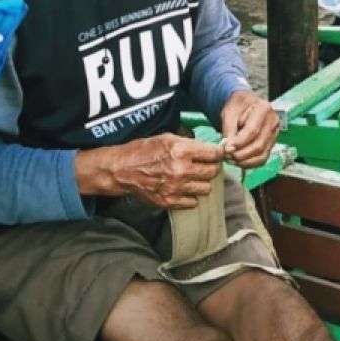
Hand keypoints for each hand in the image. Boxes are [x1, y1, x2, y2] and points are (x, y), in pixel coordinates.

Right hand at [78, 134, 225, 208]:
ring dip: (202, 183)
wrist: (122, 170)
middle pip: (213, 172)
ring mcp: (176, 187)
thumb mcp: (168, 138)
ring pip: (206, 188)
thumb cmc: (144, 150)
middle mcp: (181, 170)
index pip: (215, 154)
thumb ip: (190, 143)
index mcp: (182, 151)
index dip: (217, 153)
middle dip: (212, 167)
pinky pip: (193, 202)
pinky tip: (184, 188)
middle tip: (205, 166)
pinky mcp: (169, 201)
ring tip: (194, 178)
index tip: (216, 154)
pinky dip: (191, 196)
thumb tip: (209, 148)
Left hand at [219, 90, 278, 168]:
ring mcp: (274, 134)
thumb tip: (228, 147)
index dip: (239, 142)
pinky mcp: (271, 144)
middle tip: (226, 156)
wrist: (244, 105)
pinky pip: (262, 159)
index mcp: (263, 109)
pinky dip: (249, 163)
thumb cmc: (237, 106)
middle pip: (258, 145)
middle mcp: (273, 122)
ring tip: (230, 159)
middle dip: (240, 154)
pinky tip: (238, 161)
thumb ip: (228, 129)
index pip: (253, 131)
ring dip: (244, 161)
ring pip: (261, 155)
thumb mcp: (229, 112)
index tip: (226, 148)